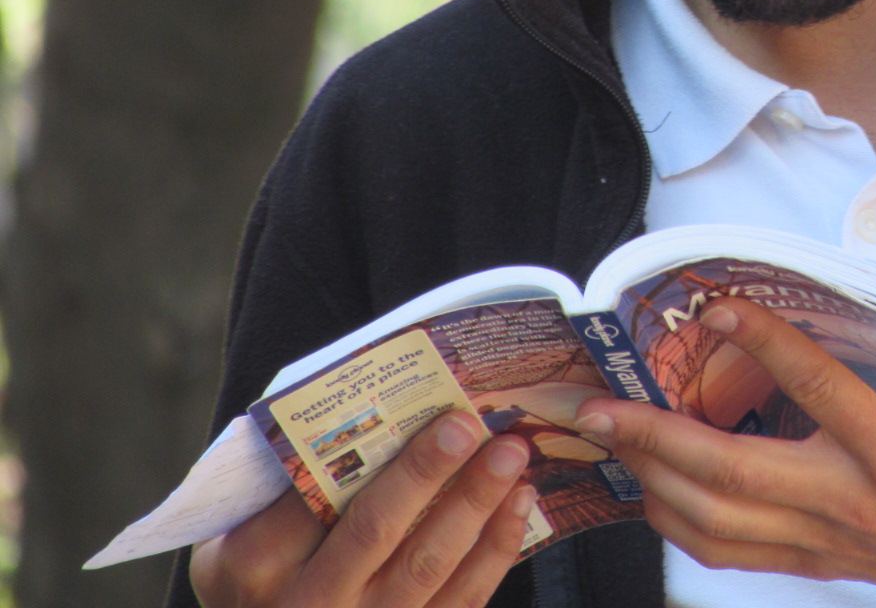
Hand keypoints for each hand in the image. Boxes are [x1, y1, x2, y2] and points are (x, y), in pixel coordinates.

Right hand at [190, 410, 532, 606]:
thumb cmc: (264, 582)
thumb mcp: (241, 540)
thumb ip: (281, 488)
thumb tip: (349, 409)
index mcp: (259, 563)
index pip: (310, 497)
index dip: (358, 451)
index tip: (402, 403)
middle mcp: (310, 603)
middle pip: (375, 529)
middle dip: (425, 472)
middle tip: (466, 423)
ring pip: (427, 565)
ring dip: (475, 502)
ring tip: (510, 452)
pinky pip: (463, 599)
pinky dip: (497, 548)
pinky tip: (519, 501)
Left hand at [575, 295, 875, 592]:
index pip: (821, 391)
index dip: (766, 344)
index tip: (719, 305)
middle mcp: (852, 502)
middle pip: (735, 475)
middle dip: (656, 437)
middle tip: (599, 403)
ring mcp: (827, 539)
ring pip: (718, 522)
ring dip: (652, 479)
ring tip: (608, 437)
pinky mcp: (815, 559)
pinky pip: (730, 552)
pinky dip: (677, 522)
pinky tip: (648, 486)